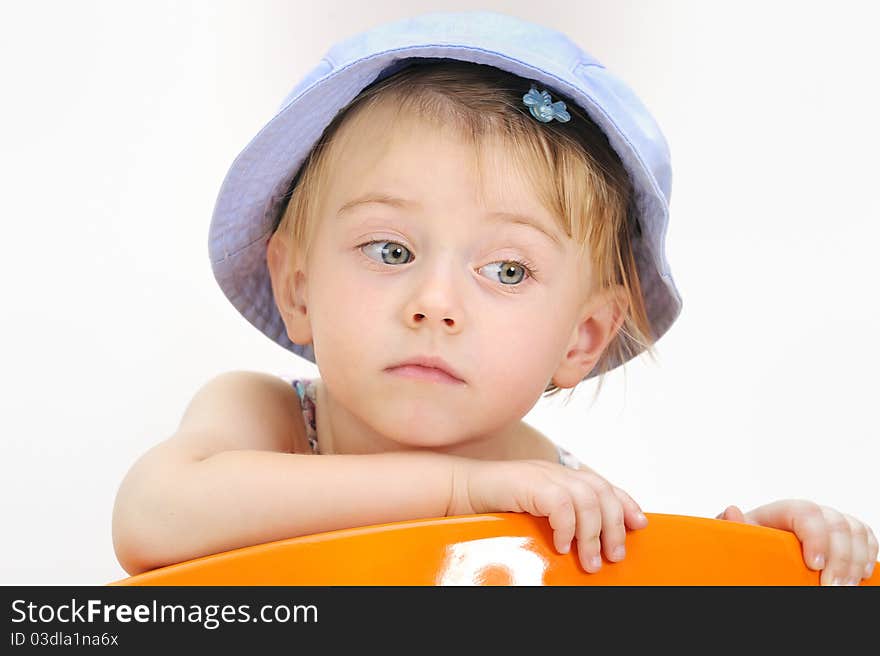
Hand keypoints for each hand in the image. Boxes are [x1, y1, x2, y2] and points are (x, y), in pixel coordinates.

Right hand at [450, 459, 647, 572]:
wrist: (460, 489)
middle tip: (613, 556)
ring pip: (587, 501)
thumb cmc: (493, 504)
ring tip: (589, 560)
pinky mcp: (529, 482)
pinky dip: (567, 527)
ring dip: (592, 535)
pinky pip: (561, 504)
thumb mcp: (534, 510)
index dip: (625, 503)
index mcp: (560, 475)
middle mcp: (556, 471)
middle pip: (602, 493)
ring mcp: (543, 474)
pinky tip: (561, 545)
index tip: (639, 524)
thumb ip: (558, 515)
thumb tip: (583, 543)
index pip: (603, 485)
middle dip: (614, 527)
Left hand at [716, 500, 877, 584]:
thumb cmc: (753, 544)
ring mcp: (830, 523)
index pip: (805, 512)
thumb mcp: (742, 537)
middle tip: (832, 587)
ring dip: (855, 561)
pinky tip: (860, 575)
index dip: (815, 536)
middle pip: (836, 524)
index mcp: (782, 511)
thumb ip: (734, 527)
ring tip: (845, 586)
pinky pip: (864, 536)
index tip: (814, 565)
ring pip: (854, 531)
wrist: (763, 551)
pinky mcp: (845, 536)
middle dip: (840, 558)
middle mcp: (811, 513)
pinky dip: (867, 554)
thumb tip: (732, 511)